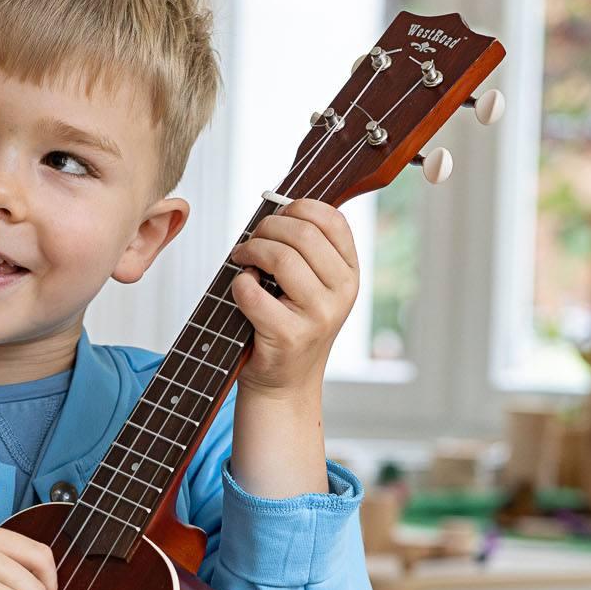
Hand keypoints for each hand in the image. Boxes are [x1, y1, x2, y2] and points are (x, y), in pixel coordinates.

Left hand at [224, 197, 359, 401]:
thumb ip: (306, 250)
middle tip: (249, 242)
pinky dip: (239, 284)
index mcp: (350, 274)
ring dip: (251, 251)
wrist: (283, 384)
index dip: (298, 208)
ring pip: (281, 258)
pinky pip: (253, 292)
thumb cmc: (290, 325)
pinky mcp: (289, 336)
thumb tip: (277, 205)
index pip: (332, 220)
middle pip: (303, 234)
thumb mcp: (312, 286)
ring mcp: (319, 316)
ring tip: (242, 259)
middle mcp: (342, 293)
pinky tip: (241, 288)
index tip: (277, 218)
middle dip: (267, 229)